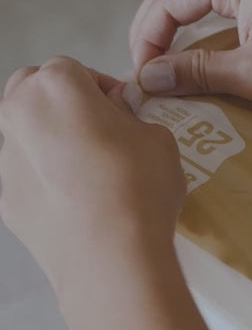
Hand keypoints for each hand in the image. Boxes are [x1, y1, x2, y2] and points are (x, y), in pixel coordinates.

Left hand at [0, 57, 184, 300]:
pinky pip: (22, 178)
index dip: (102, 89)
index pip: (75, 69)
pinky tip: (75, 204)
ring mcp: (5, 159)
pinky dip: (42, 182)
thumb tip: (120, 120)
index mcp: (57, 85)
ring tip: (86, 173)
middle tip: (97, 132)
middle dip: (61, 104)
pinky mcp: (4, 199)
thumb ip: (133, 118)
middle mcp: (19, 114)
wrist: (112, 260)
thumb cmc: (137, 191)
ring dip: (48, 142)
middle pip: (33, 91)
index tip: (121, 110)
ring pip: (23, 136)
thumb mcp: (158, 139)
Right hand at [130, 0, 251, 115]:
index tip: (141, 79)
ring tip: (173, 53)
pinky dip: (221, 5)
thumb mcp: (251, 74)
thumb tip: (146, 79)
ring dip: (186, 16)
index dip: (146, 39)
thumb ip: (193, 72)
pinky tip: (223, 20)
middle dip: (158, 26)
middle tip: (146, 69)